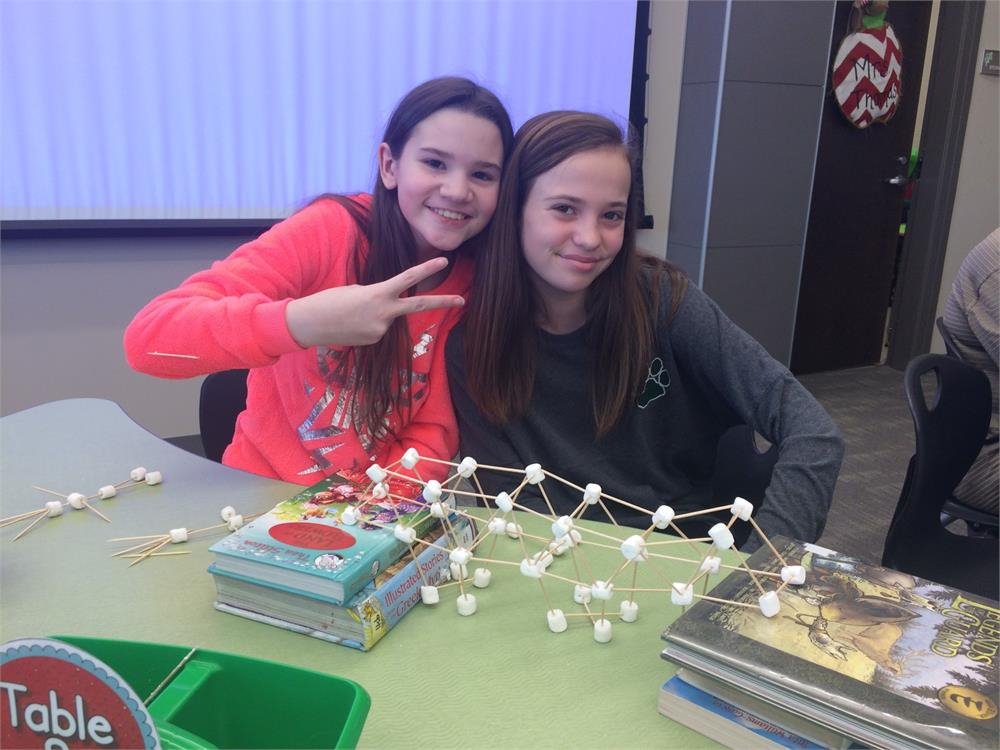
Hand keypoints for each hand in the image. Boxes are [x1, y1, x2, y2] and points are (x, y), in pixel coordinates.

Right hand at [285, 256, 463, 347]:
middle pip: (419, 306)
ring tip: (352, 314)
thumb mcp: (355, 290)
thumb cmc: (329, 300)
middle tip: (462, 300)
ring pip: (389, 318)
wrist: (309, 324)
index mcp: (378, 293)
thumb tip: (388, 305)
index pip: (409, 279)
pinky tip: (351, 325)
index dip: (428, 269)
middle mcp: (384, 313)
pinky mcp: (374, 341)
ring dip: (377, 314)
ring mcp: (380, 330)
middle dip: (442, 302)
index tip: (444, 261)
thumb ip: (378, 295)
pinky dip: (368, 324)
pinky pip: (378, 329)